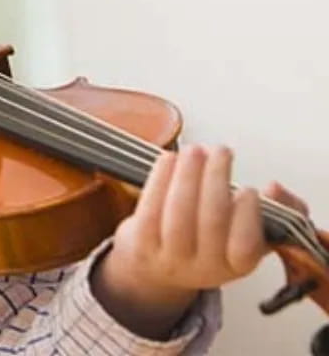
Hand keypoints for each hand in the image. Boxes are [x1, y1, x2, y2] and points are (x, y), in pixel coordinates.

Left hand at [92, 145, 306, 338]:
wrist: (156, 266)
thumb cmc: (208, 240)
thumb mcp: (247, 233)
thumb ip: (274, 211)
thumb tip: (276, 189)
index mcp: (236, 266)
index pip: (245, 247)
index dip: (248, 216)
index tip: (249, 188)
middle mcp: (204, 267)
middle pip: (210, 222)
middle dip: (216, 179)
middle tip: (222, 151)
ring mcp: (170, 258)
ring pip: (179, 214)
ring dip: (188, 175)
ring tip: (195, 150)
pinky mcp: (141, 245)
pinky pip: (150, 209)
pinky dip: (160, 179)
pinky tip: (169, 158)